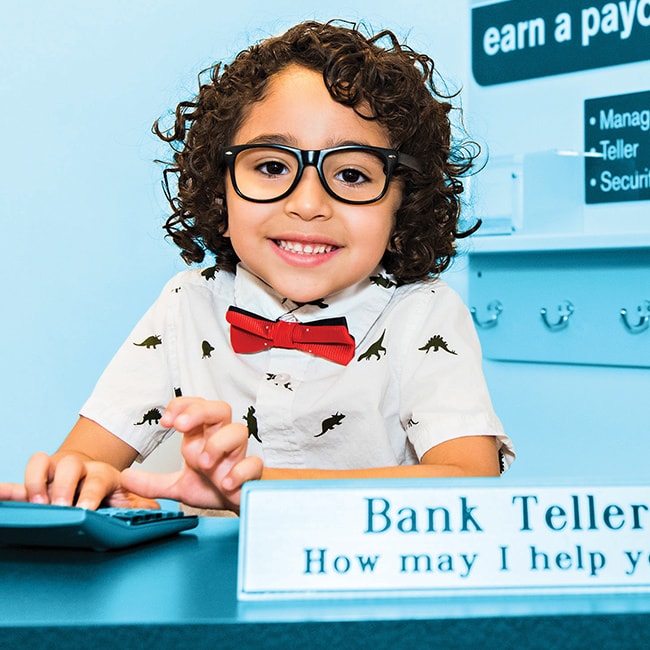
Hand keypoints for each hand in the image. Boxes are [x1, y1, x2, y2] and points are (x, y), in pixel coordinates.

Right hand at [0, 451, 159, 510]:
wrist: (86, 474)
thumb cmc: (104, 488)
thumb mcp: (123, 494)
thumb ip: (138, 501)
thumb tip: (156, 509)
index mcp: (99, 472)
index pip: (96, 479)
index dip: (91, 493)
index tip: (86, 508)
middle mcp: (75, 467)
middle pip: (69, 468)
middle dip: (64, 487)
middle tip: (61, 506)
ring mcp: (53, 472)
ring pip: (41, 464)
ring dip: (37, 483)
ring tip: (37, 504)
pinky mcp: (34, 480)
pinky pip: (17, 481)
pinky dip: (7, 488)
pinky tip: (0, 494)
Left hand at [121, 397, 262, 510]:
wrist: (236, 505)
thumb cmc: (212, 488)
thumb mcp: (177, 485)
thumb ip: (152, 482)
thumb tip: (124, 478)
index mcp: (203, 437)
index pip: (196, 406)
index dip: (182, 407)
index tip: (165, 422)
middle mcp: (221, 440)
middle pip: (220, 409)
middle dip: (200, 412)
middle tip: (181, 426)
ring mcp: (238, 455)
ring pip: (238, 431)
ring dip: (219, 443)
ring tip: (203, 462)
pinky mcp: (252, 473)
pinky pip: (253, 463)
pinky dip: (240, 471)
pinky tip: (226, 483)